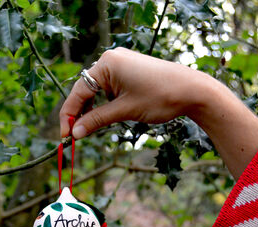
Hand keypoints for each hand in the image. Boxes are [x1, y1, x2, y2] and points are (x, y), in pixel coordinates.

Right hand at [59, 47, 212, 138]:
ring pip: (97, 91)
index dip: (69, 115)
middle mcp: (111, 59)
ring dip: (93, 110)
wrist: (192, 90)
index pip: (78, 92)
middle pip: (85, 90)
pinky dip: (105, 103)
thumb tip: (76, 133)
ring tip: (90, 129)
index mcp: (107, 64)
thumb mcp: (125, 111)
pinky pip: (109, 88)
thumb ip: (97, 120)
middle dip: (80, 113)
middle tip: (76, 135)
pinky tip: (105, 116)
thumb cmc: (160, 97)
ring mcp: (121, 64)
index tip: (65, 135)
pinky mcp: (129, 71)